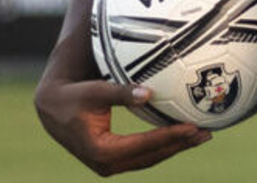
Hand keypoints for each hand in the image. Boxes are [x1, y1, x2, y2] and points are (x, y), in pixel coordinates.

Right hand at [34, 78, 209, 176]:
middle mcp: (106, 164)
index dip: (168, 137)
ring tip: (200, 135)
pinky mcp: (114, 160)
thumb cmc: (73, 96)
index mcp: (100, 150)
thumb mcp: (95, 91)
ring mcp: (110, 165)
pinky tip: (181, 135)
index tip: (190, 126)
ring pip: (149, 158)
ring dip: (175, 147)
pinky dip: (163, 145)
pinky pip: (144, 155)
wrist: (52, 108)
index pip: (143, 145)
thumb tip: (148, 93)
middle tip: (204, 133)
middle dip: (179, 145)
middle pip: (151, 156)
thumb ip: (120, 93)